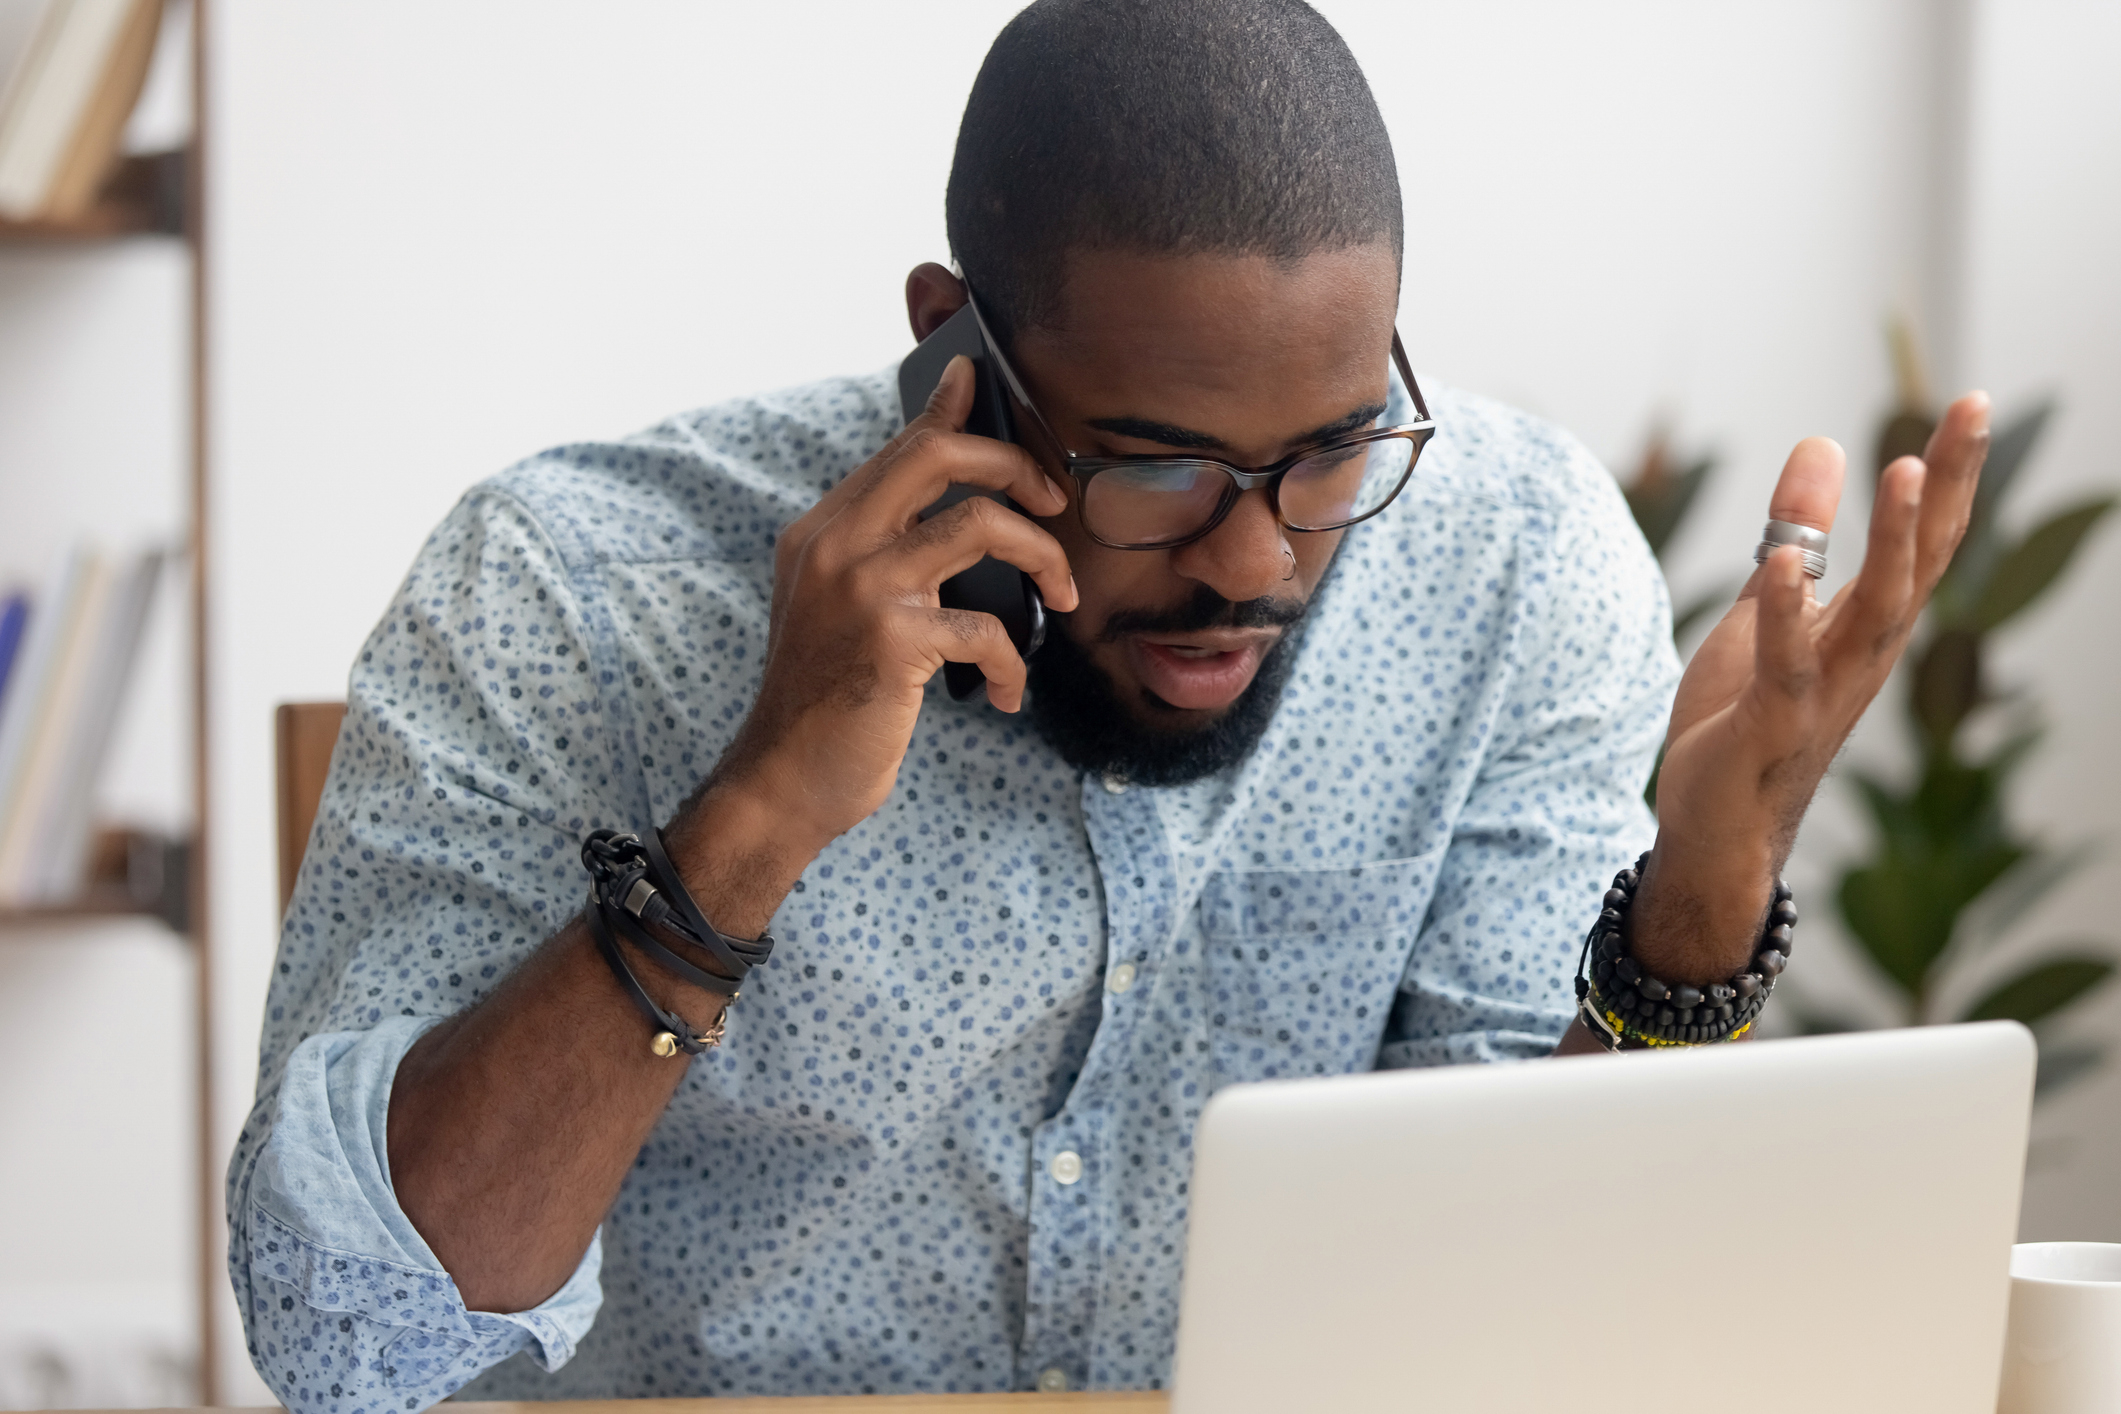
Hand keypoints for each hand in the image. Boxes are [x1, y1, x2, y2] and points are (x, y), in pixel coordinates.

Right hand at [668, 355, 1078, 904]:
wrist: (782, 782)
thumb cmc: (827, 701)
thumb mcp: (844, 611)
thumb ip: (884, 554)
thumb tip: (951, 510)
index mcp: (822, 531)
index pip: (901, 448)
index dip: (952, 410)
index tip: (982, 380)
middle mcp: (834, 545)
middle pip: (938, 456)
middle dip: (1015, 466)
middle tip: (1053, 503)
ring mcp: (861, 588)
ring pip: (980, 525)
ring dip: (1042, 558)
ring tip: (1064, 596)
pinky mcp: (893, 640)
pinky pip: (988, 628)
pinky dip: (1013, 664)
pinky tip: (1009, 694)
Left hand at [1632, 393, 1991, 983]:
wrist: (1717, 829)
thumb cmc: (1745, 719)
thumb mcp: (1769, 609)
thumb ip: (1799, 534)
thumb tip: (1822, 444)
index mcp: (1864, 628)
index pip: (1920, 542)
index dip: (1947, 475)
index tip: (1970, 403)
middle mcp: (1860, 658)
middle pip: (1917, 563)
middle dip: (1944, 489)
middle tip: (1969, 412)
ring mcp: (1822, 695)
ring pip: (1873, 613)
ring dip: (1890, 542)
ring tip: (1899, 468)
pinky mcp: (1768, 728)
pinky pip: (1784, 667)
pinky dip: (1783, 614)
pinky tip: (1780, 561)